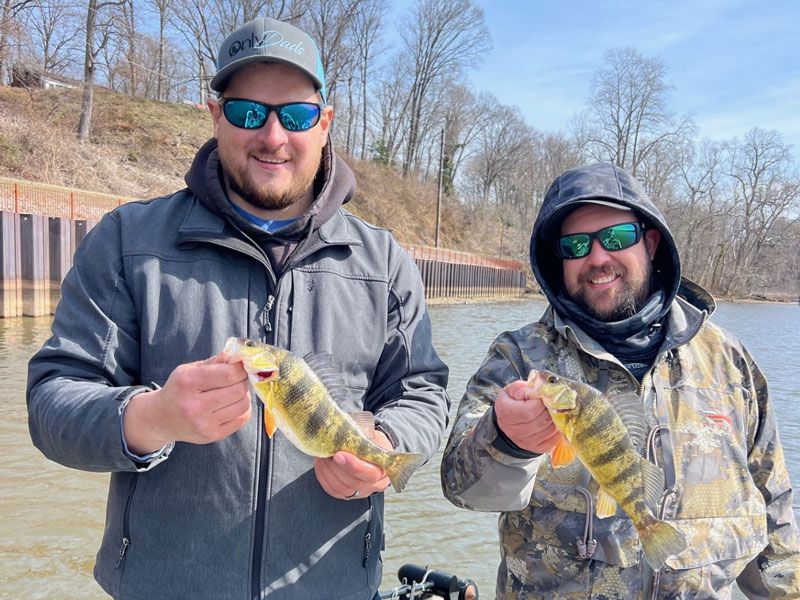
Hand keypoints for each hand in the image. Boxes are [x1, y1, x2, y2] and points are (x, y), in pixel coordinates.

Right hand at [123, 353, 251, 453]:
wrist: (161, 419)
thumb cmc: (178, 390)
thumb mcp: (189, 370)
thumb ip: (215, 362)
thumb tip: (239, 356)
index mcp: (188, 383)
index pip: (228, 374)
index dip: (240, 368)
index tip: (242, 366)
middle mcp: (195, 406)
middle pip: (238, 390)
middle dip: (243, 381)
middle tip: (239, 378)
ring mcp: (204, 424)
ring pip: (243, 405)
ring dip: (244, 395)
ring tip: (235, 391)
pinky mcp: (212, 436)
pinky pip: (242, 419)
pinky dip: (243, 409)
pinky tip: (233, 404)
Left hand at [314, 430, 392, 499]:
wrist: (372, 451)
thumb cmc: (373, 441)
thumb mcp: (373, 436)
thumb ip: (364, 436)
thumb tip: (346, 430)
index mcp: (384, 469)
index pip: (370, 474)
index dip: (353, 466)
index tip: (338, 454)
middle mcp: (374, 485)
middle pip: (354, 483)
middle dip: (336, 468)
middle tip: (326, 454)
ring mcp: (361, 491)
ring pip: (342, 488)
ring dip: (328, 472)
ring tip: (322, 457)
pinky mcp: (347, 494)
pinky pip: (333, 490)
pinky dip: (324, 478)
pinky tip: (321, 465)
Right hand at [494, 373, 562, 453]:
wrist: (509, 421)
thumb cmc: (512, 402)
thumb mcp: (512, 390)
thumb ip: (522, 388)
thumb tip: (536, 390)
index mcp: (506, 412)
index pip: (529, 411)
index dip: (541, 403)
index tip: (545, 396)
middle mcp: (513, 430)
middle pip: (541, 421)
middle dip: (551, 409)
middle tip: (554, 402)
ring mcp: (524, 442)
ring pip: (549, 430)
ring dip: (556, 419)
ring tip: (555, 411)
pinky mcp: (535, 448)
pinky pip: (553, 440)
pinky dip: (557, 430)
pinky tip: (555, 422)